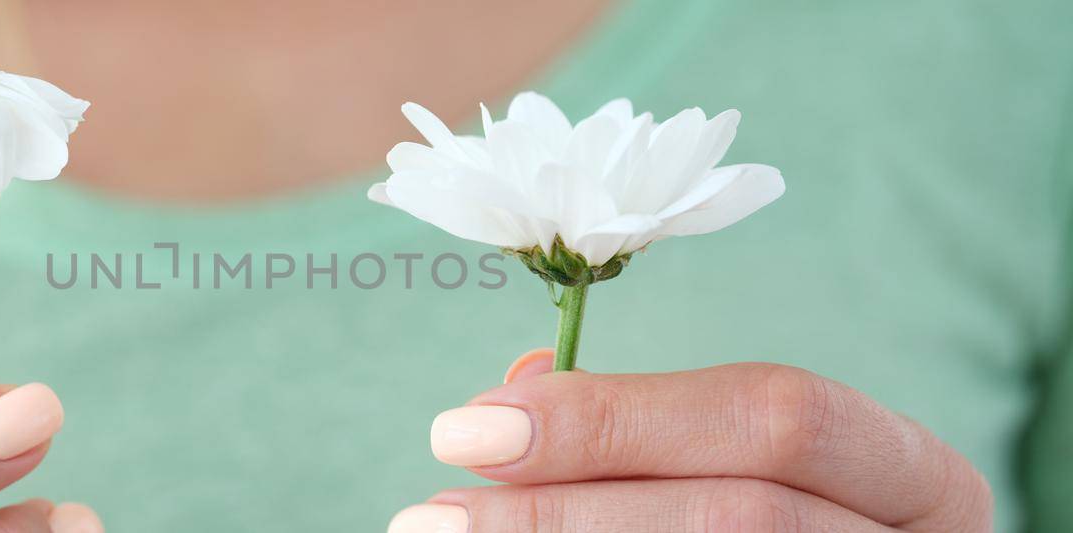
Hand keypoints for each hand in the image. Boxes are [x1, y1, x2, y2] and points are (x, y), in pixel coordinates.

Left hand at [389, 349, 991, 531]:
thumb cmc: (774, 526)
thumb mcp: (732, 468)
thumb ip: (641, 429)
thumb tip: (511, 392)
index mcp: (918, 481)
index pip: (777, 417)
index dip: (614, 417)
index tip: (465, 428)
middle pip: (740, 517)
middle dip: (568, 510)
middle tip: (429, 516)